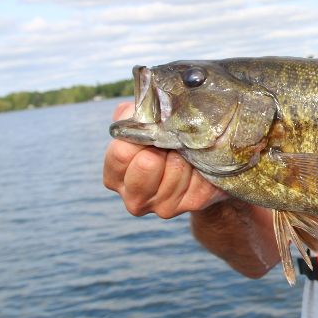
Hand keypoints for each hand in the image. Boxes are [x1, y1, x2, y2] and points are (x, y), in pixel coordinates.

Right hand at [103, 101, 228, 218]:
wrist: (200, 161)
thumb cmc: (164, 139)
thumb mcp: (146, 123)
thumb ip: (135, 115)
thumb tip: (135, 110)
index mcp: (115, 176)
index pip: (121, 153)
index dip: (139, 136)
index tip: (151, 131)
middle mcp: (134, 198)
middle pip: (147, 164)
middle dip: (162, 145)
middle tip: (171, 142)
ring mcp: (162, 206)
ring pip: (176, 168)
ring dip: (185, 152)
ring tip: (186, 151)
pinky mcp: (191, 204)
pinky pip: (198, 176)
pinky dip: (202, 162)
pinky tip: (199, 163)